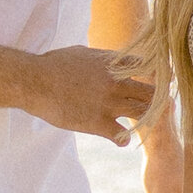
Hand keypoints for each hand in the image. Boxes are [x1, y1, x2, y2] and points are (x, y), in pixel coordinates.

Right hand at [28, 45, 151, 143]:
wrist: (35, 81)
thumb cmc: (54, 64)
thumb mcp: (83, 53)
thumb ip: (103, 58)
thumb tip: (110, 60)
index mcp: (115, 63)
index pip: (150, 67)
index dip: (153, 77)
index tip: (149, 85)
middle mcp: (117, 82)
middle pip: (154, 92)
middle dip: (157, 100)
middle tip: (152, 108)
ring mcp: (109, 103)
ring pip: (144, 114)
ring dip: (144, 121)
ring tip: (138, 125)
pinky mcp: (98, 123)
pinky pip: (123, 136)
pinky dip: (123, 139)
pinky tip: (119, 138)